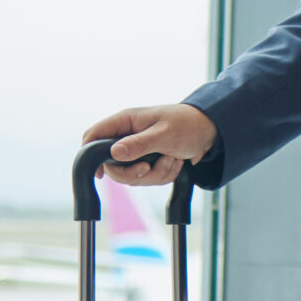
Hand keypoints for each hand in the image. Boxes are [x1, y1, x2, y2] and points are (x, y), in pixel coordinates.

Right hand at [83, 104, 215, 185]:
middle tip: (148, 168)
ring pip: (132, 176)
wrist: (211, 133)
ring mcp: (138, 151)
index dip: (89, 153)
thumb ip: (139, 144)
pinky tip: (176, 162)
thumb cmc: (188, 124)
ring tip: (172, 159)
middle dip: (133, 173)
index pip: (94, 135)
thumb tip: (114, 153)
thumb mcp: (164, 134)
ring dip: (155, 174)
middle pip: (112, 165)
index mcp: (126, 122)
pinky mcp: (149, 162)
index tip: (98, 173)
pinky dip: (164, 175)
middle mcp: (128, 136)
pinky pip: (148, 179)